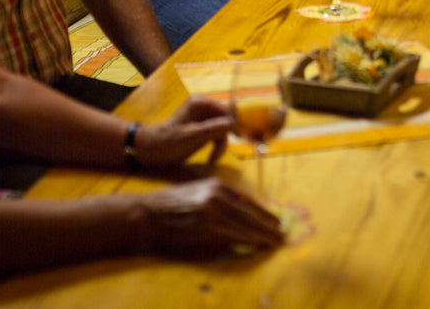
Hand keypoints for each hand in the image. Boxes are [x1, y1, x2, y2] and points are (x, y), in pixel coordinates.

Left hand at [134, 96, 231, 167]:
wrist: (151, 151)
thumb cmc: (169, 142)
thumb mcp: (192, 136)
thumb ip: (212, 129)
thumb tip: (233, 123)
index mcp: (200, 103)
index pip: (225, 111)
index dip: (230, 124)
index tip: (234, 140)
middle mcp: (203, 107)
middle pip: (224, 120)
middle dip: (223, 137)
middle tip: (217, 154)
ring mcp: (203, 118)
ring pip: (222, 129)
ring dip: (220, 144)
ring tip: (213, 158)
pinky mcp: (202, 129)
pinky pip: (216, 135)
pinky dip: (216, 146)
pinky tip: (212, 157)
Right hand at [136, 177, 284, 251]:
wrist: (147, 213)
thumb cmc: (169, 207)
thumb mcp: (197, 194)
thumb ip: (218, 202)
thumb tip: (239, 217)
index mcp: (216, 185)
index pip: (246, 200)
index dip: (262, 211)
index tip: (274, 220)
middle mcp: (218, 193)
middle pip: (250, 211)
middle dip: (268, 223)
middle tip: (282, 233)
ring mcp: (213, 208)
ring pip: (246, 223)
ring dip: (263, 233)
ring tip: (276, 240)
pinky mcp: (207, 224)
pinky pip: (234, 233)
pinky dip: (249, 239)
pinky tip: (259, 243)